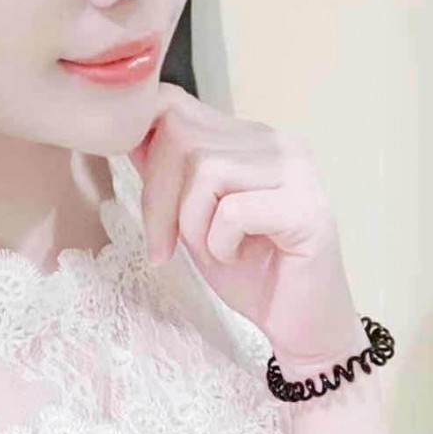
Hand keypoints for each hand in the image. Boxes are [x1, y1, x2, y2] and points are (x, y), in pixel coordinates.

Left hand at [128, 82, 363, 365]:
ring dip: (191, 224)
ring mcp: (298, 171)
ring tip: (214, 251)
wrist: (298, 326)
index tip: (146, 205)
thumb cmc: (249, 273)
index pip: (173, 107)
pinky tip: (237, 258)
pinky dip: (219, 243)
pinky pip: (232, 210)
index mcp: (250, 137)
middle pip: (181, 135)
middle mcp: (279, 143)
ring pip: (204, 170)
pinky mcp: (307, 208)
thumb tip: (125, 132)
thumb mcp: (192, 217)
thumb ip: (168, 172)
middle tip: (167, 245)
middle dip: (159, 197)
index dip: (142, 151)